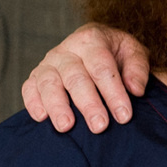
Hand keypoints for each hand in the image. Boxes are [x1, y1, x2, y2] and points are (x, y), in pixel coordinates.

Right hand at [23, 23, 151, 132]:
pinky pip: (29, 88)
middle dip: (88, 104)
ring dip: (57, 106)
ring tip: (67, 127)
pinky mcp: (36, 76)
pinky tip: (41, 118)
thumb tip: (135, 90)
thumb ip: (137, 69)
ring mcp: (49, 63)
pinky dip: (33, 102)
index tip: (124, 116)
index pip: (102, 67)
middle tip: (100, 126)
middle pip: (75, 77)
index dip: (113, 92)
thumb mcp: (134, 53)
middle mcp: (67, 50)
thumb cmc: (117, 54)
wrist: (98, 45)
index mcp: (92, 39)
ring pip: (49, 83)